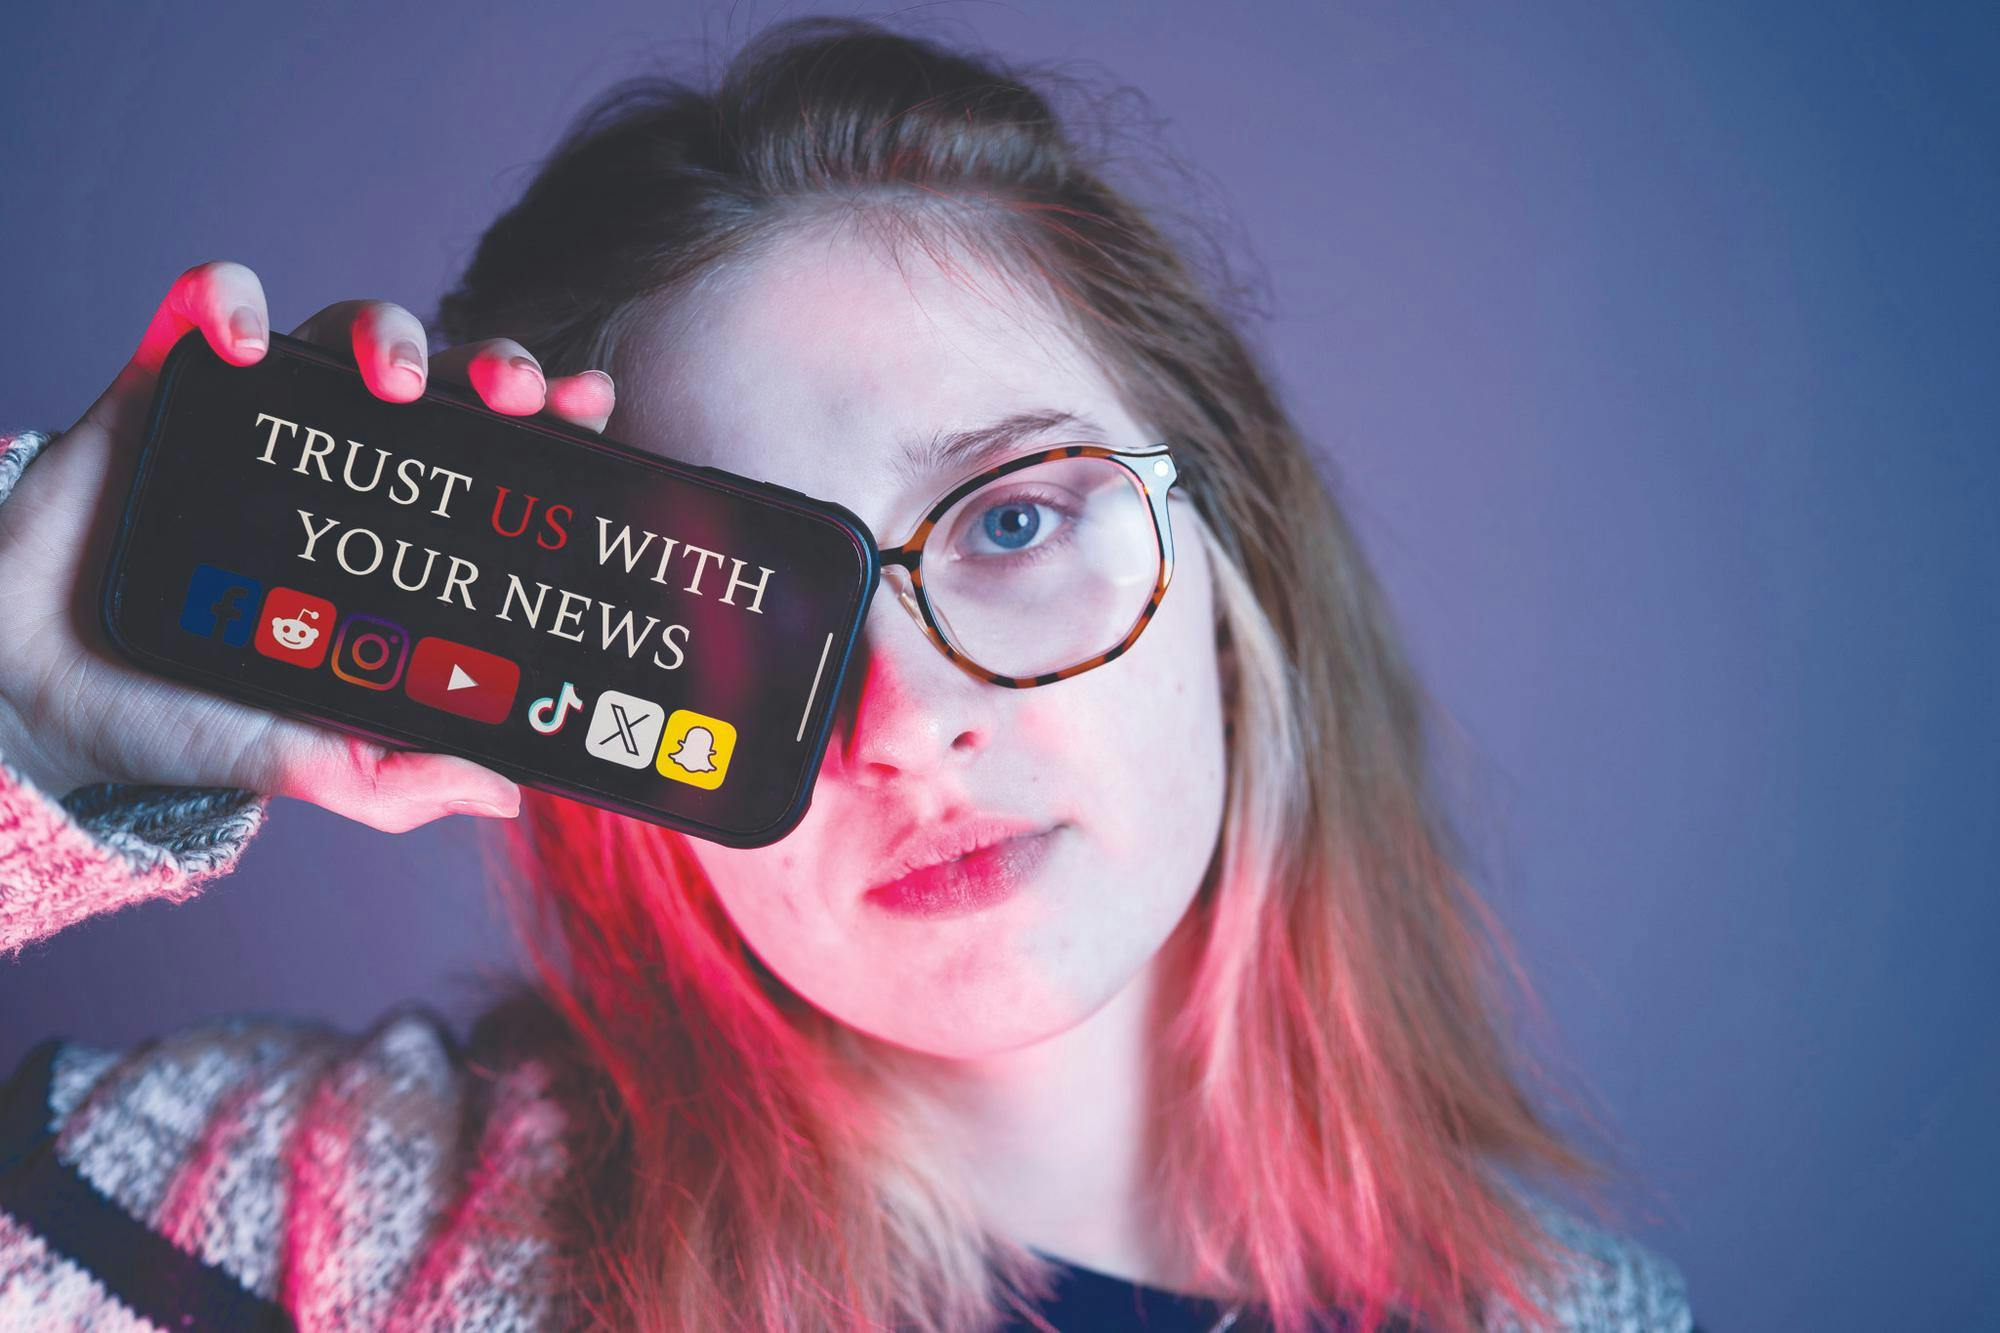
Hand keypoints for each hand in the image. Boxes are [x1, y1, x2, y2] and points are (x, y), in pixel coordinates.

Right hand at [0, 260, 617, 832]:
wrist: (40, 696)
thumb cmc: (186, 718)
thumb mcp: (308, 761)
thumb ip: (398, 778)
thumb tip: (503, 795)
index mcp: (401, 532)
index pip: (499, 459)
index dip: (552, 424)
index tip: (592, 412)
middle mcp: (346, 462)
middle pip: (445, 380)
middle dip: (493, 365)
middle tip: (513, 395)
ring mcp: (261, 418)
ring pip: (346, 330)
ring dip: (386, 330)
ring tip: (390, 381)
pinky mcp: (167, 386)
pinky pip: (204, 308)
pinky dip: (227, 297)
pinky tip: (245, 338)